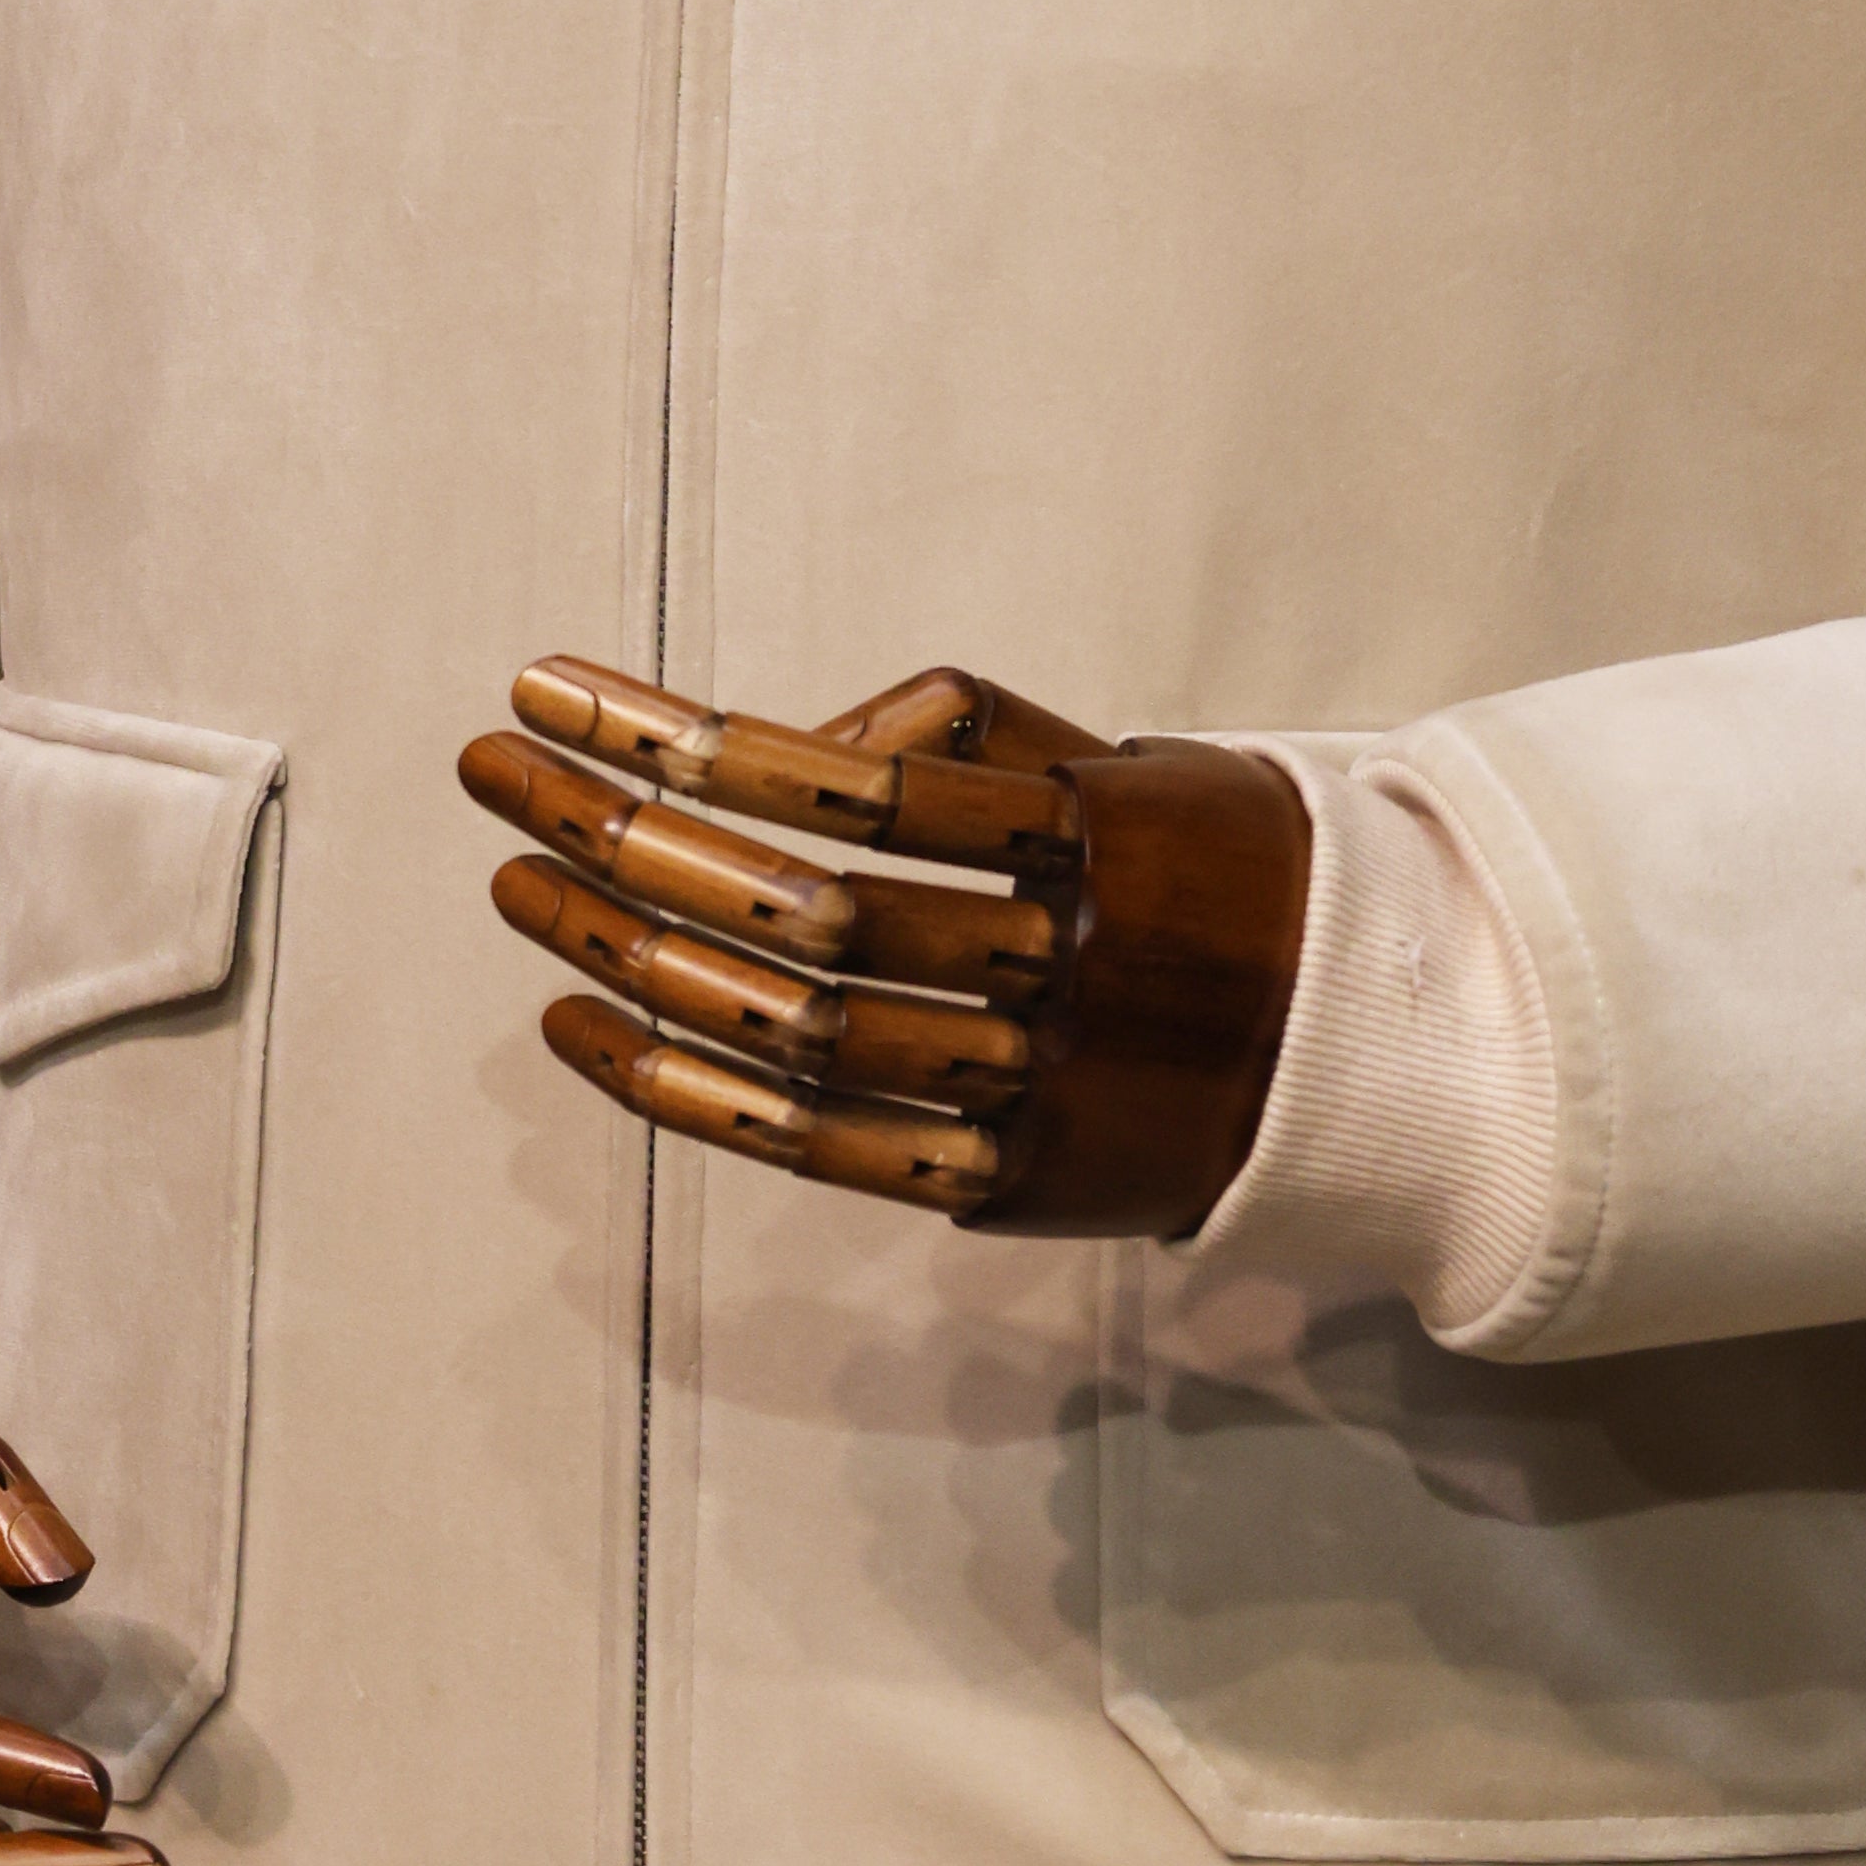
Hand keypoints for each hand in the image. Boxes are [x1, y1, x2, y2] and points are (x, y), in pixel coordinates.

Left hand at [463, 657, 1308, 1238]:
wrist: (1371, 1041)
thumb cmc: (1209, 861)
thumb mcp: (1116, 757)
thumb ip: (960, 729)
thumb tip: (792, 742)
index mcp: (1087, 833)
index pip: (848, 785)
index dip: (682, 739)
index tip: (553, 683)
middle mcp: (1060, 965)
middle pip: (797, 912)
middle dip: (619, 836)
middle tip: (494, 773)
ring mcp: (1035, 1087)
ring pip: (792, 1031)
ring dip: (626, 954)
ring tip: (516, 886)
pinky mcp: (1011, 1182)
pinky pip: (817, 1148)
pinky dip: (684, 1091)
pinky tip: (584, 1028)